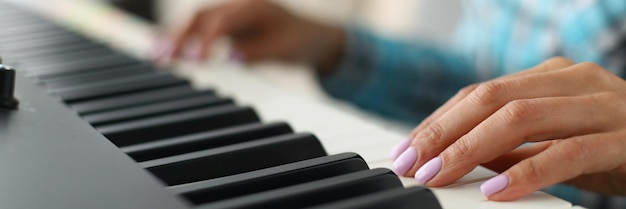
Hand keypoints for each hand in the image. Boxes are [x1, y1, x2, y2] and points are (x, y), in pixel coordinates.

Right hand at [153, 0, 344, 70]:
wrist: (311, 37)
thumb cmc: (299, 41)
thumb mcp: (283, 49)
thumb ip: (256, 52)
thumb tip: (229, 57)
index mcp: (253, 8)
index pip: (223, 21)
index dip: (206, 39)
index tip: (194, 58)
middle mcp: (238, 7)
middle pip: (201, 17)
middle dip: (180, 36)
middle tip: (162, 56)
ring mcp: (230, 15)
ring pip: (196, 22)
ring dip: (176, 37)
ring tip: (156, 55)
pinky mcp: (226, 26)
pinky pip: (200, 30)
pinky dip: (183, 39)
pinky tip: (165, 50)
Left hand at [390, 57, 625, 200]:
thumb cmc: (615, 144)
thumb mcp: (555, 139)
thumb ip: (511, 144)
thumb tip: (454, 158)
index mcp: (552, 76)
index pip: (479, 93)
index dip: (438, 121)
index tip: (406, 150)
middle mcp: (574, 80)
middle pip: (491, 98)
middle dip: (442, 132)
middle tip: (410, 163)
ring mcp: (602, 105)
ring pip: (521, 117)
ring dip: (470, 149)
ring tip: (438, 175)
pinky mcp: (624, 138)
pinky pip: (567, 152)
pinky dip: (526, 172)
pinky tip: (496, 193)